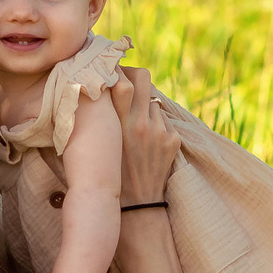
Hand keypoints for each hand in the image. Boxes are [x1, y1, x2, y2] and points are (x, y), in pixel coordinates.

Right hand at [111, 66, 180, 203]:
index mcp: (118, 125)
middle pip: (143, 77)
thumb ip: (101, 117)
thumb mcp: (100, 143)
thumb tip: (100, 87)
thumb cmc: (110, 171)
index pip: (121, 81)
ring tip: (135, 125)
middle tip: (127, 83)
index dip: (116, 69)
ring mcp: (159, 131)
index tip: (110, 69)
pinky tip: (147, 141)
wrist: (137, 203)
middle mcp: (141, 124)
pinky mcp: (173, 139)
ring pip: (153, 100)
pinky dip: (155, 124)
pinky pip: (163, 119)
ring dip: (145, 106)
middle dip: (134, 75)